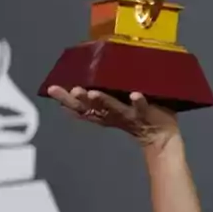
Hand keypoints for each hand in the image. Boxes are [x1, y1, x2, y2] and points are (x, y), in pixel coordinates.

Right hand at [47, 85, 178, 150]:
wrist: (160, 136)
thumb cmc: (136, 115)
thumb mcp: (116, 106)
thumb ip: (104, 95)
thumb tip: (88, 75)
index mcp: (104, 112)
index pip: (81, 107)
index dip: (66, 100)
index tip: (52, 90)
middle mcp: (113, 114)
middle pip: (92, 108)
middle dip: (80, 100)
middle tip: (71, 90)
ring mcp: (129, 114)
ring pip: (113, 108)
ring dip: (103, 101)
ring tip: (93, 93)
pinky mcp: (146, 113)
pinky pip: (141, 107)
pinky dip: (137, 101)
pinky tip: (134, 95)